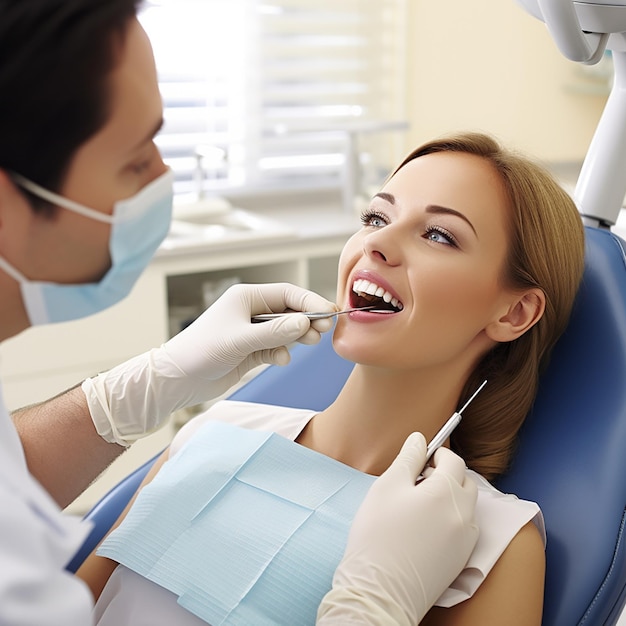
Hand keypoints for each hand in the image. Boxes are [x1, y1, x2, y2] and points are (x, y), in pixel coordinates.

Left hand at [83, 283, 335, 445]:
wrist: (177, 380)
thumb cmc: (201, 351)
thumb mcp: (240, 340)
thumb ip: (275, 332)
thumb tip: (306, 323)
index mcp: (246, 297)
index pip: (286, 294)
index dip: (309, 301)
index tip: (328, 312)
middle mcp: (250, 312)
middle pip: (289, 311)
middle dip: (307, 320)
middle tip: (323, 331)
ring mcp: (251, 332)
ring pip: (285, 330)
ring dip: (297, 336)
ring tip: (310, 343)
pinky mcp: (251, 351)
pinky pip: (276, 347)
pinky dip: (282, 352)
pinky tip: (280, 360)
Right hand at [317, 433, 478, 624]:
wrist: (379, 589)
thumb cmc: (378, 534)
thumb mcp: (387, 486)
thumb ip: (408, 458)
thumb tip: (419, 439)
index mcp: (447, 491)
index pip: (453, 460)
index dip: (437, 454)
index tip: (421, 458)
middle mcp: (464, 513)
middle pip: (464, 481)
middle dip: (446, 474)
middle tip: (417, 481)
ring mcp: (466, 539)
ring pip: (466, 505)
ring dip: (450, 497)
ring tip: (420, 505)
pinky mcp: (462, 559)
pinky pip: (464, 528)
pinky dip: (452, 519)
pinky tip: (426, 527)